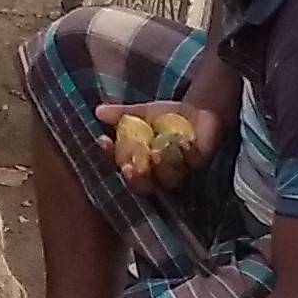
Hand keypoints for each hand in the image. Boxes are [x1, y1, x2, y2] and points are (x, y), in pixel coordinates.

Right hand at [99, 97, 224, 191]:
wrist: (198, 111)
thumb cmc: (166, 117)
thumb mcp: (142, 113)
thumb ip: (121, 114)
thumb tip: (98, 111)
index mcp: (139, 163)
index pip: (119, 165)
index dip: (109, 155)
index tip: (103, 140)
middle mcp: (157, 175)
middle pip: (143, 186)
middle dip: (136, 178)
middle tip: (128, 166)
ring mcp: (179, 171)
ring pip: (168, 179)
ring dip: (161, 167)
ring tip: (156, 152)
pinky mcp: (199, 163)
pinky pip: (193, 163)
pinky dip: (187, 153)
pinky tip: (183, 141)